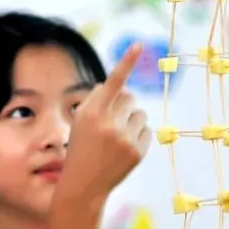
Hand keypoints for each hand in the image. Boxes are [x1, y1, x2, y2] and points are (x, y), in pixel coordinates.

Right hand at [61, 44, 150, 197]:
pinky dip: (138, 135)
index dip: (127, 62)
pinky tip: (124, 148)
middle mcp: (109, 124)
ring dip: (131, 121)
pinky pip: (147, 130)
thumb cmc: (81, 146)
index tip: (139, 45)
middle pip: (130, 98)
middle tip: (111, 122)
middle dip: (123, 105)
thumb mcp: (81, 121)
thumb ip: (98, 100)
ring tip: (116, 138)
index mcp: (91, 112)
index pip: (113, 82)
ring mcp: (125, 139)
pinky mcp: (138, 152)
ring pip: (140, 114)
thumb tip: (122, 86)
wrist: (84, 184)